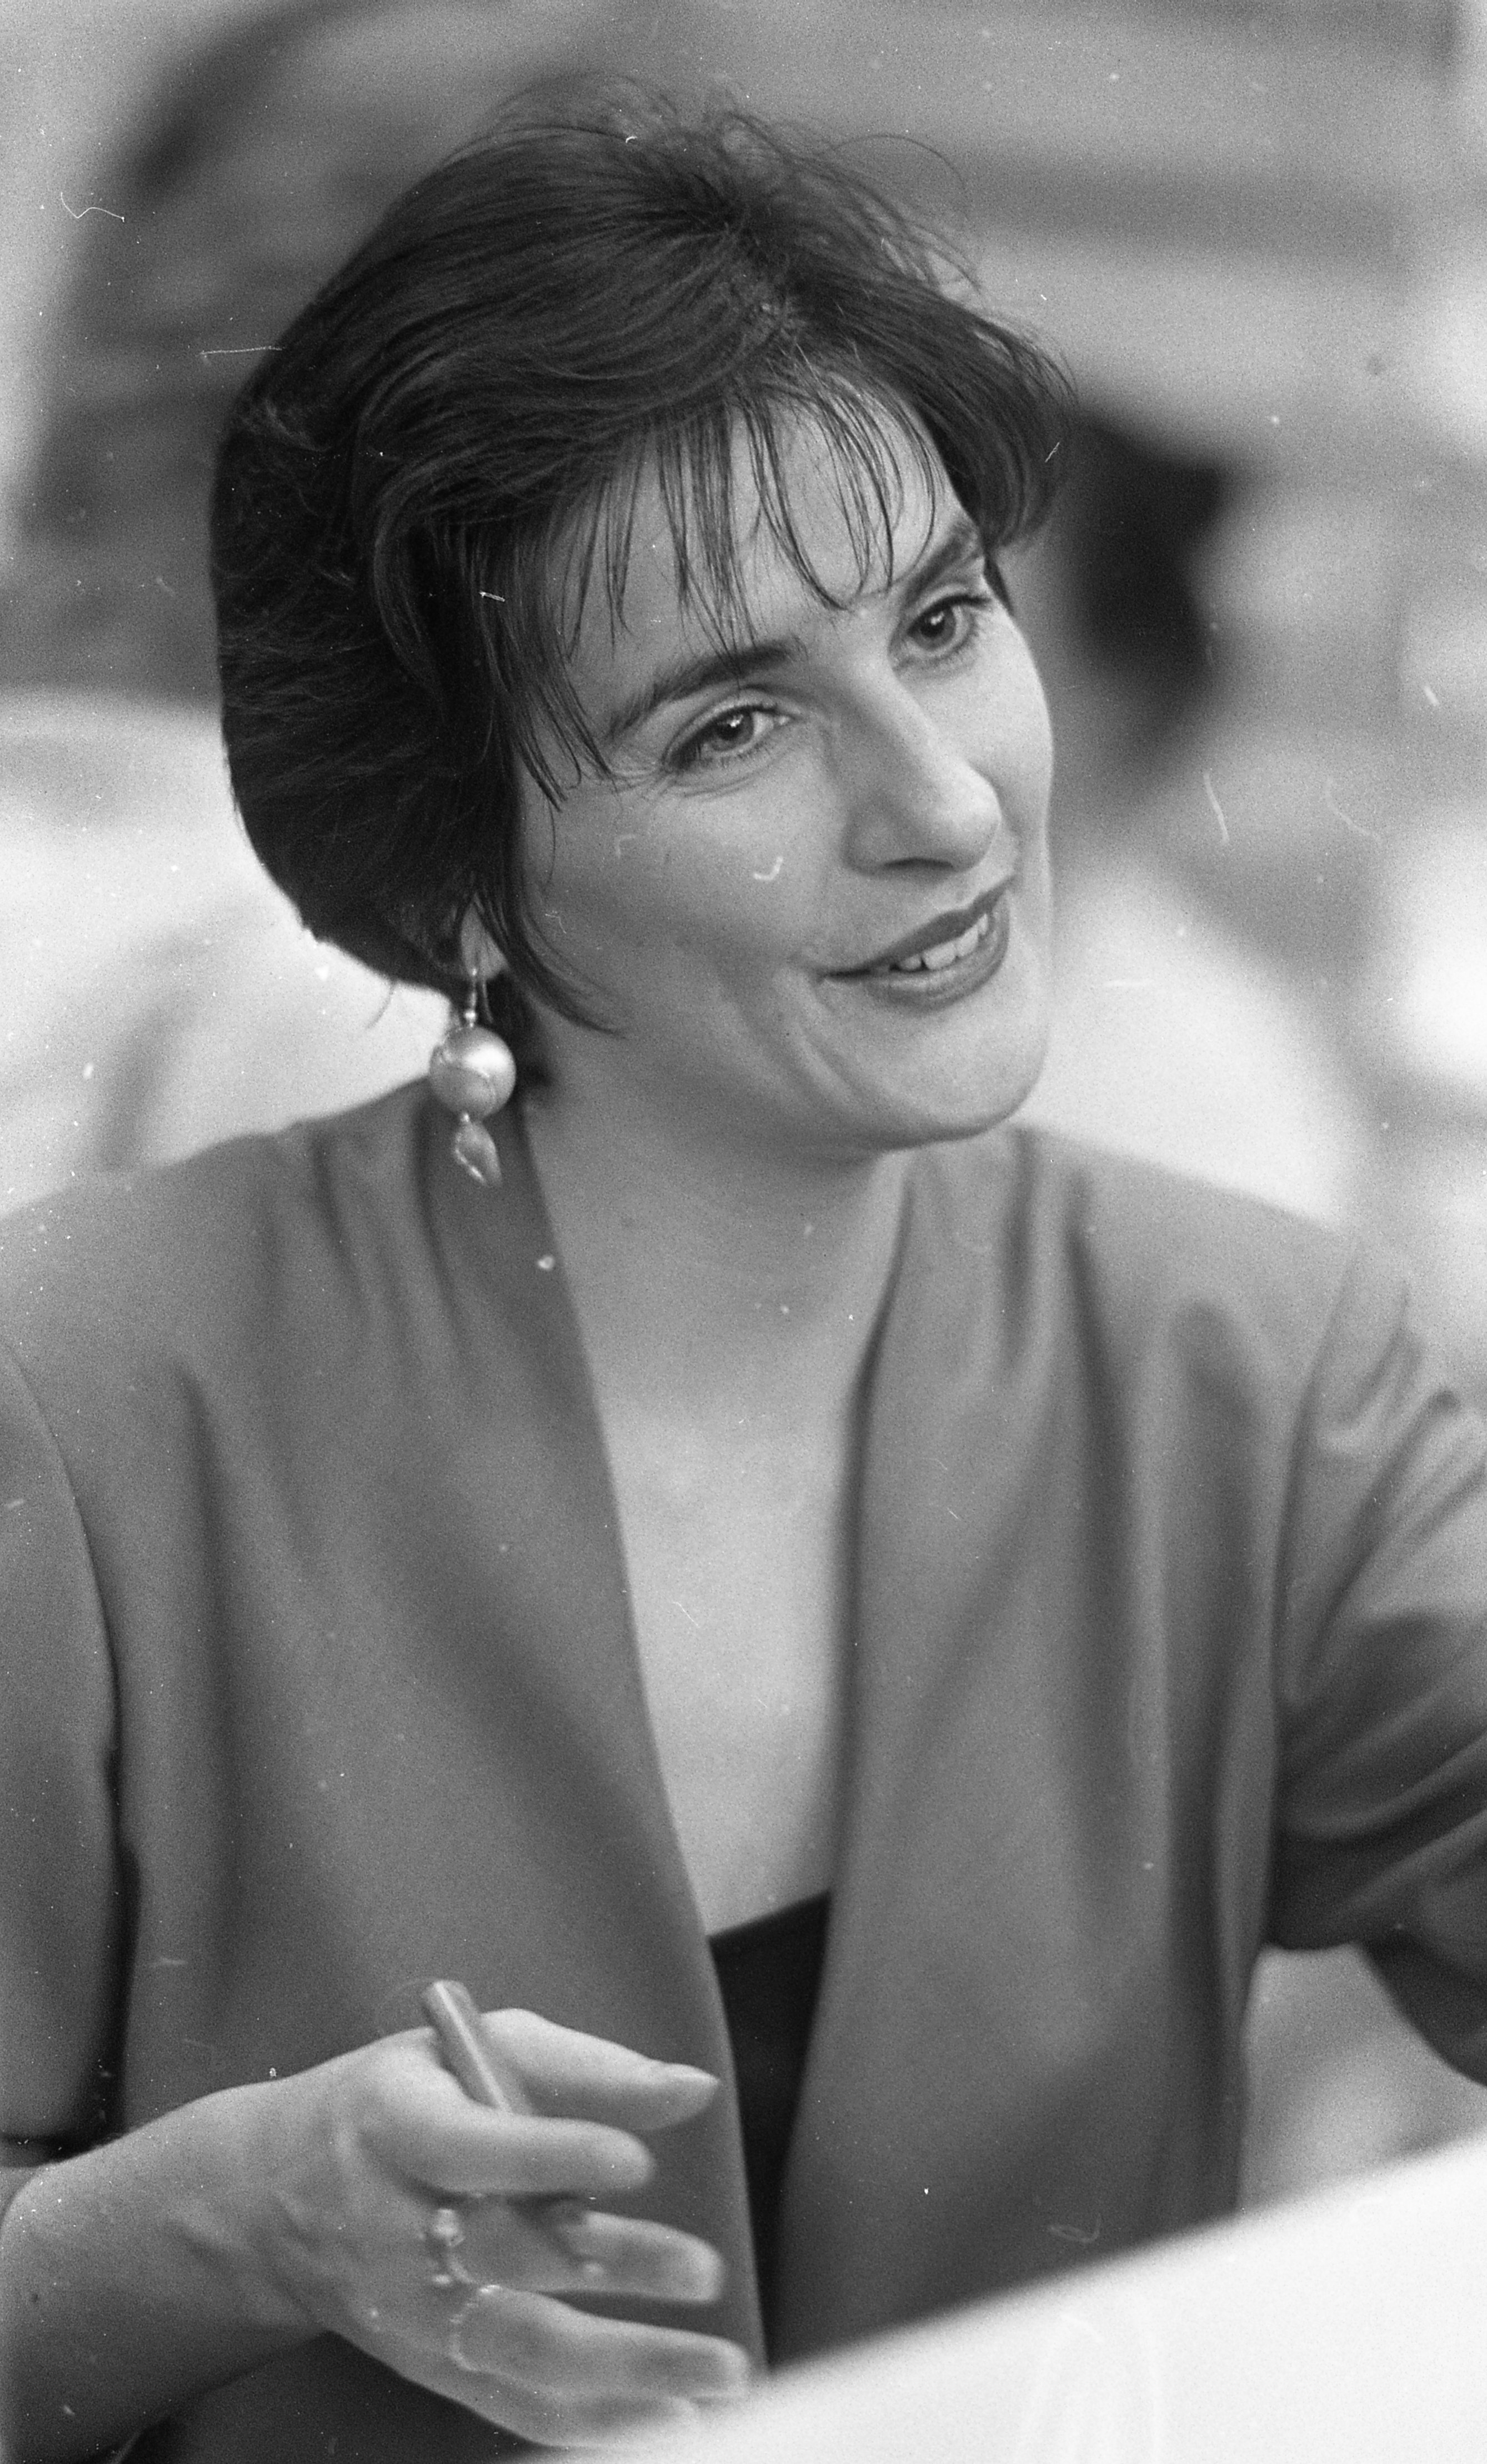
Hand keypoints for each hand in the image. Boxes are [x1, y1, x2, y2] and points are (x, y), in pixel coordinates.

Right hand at [249, 2006, 750, 2447]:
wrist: (278, 2195)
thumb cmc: (403, 2100)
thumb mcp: (475, 2049)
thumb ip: (586, 2067)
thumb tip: (694, 2089)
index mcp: (398, 2126)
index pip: (476, 2148)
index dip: (555, 2154)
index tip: (637, 2161)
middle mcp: (395, 2226)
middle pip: (509, 2257)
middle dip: (617, 2266)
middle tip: (706, 2269)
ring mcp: (410, 2309)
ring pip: (520, 2348)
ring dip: (627, 2368)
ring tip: (715, 2369)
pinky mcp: (429, 2363)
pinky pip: (514, 2403)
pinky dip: (595, 2420)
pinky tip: (670, 2417)